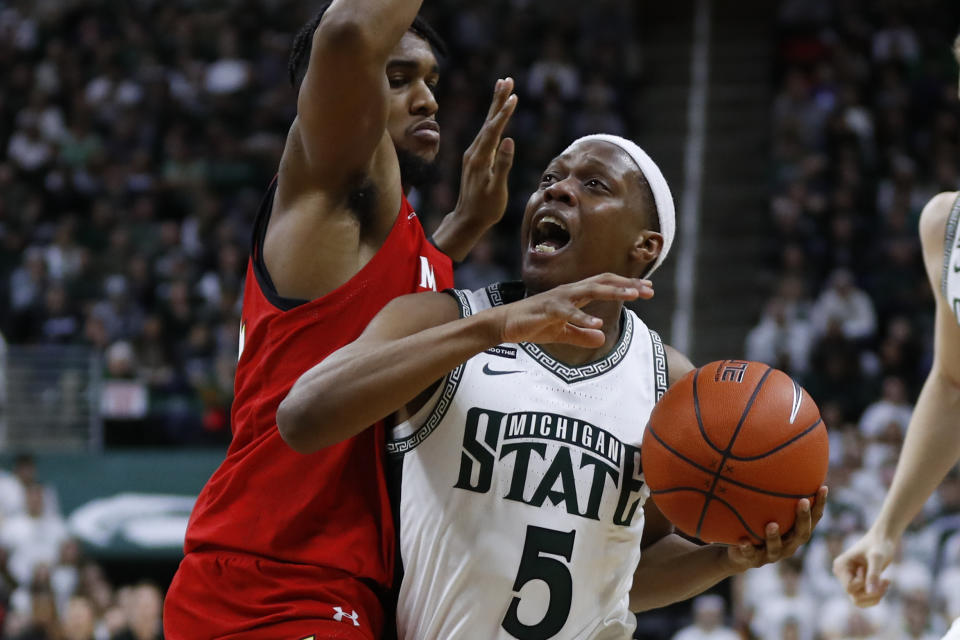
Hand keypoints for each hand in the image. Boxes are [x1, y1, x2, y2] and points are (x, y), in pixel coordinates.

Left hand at [452, 78, 517, 229]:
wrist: (467, 219)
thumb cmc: (485, 208)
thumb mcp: (496, 189)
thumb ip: (503, 165)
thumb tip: (509, 141)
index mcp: (480, 158)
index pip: (494, 130)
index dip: (504, 113)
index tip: (514, 97)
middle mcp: (474, 152)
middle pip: (488, 121)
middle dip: (498, 100)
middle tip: (507, 80)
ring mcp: (473, 154)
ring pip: (487, 125)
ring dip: (495, 106)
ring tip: (503, 88)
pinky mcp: (475, 158)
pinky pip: (486, 134)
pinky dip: (493, 120)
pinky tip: (496, 115)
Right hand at [492, 274, 653, 347]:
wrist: (504, 325)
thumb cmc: (532, 324)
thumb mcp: (561, 333)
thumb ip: (581, 335)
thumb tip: (601, 338)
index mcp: (574, 294)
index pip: (605, 284)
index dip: (626, 285)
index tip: (647, 289)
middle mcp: (569, 291)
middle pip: (603, 281)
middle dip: (627, 284)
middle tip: (649, 290)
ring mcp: (558, 298)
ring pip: (590, 289)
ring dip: (613, 291)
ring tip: (633, 295)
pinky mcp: (547, 309)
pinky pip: (567, 312)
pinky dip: (583, 316)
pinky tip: (597, 322)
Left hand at [725, 486, 827, 571]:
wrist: (736, 555)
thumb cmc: (755, 525)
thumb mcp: (764, 510)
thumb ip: (772, 492)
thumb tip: (775, 456)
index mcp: (794, 533)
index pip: (813, 519)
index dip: (820, 505)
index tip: (823, 487)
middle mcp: (787, 546)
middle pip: (801, 534)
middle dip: (803, 518)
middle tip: (802, 501)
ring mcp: (770, 555)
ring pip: (776, 549)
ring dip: (774, 537)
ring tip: (771, 524)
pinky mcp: (751, 561)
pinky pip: (748, 556)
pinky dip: (746, 549)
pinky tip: (741, 541)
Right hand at [831, 528, 894, 606]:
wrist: (884, 539)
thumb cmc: (879, 545)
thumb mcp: (877, 558)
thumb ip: (874, 574)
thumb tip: (871, 592)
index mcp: (840, 566)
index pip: (850, 588)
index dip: (864, 584)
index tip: (871, 569)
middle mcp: (842, 574)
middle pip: (855, 597)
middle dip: (872, 593)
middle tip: (885, 580)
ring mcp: (849, 579)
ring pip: (859, 601)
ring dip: (875, 596)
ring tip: (885, 582)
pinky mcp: (858, 583)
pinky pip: (864, 599)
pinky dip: (876, 596)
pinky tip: (884, 583)